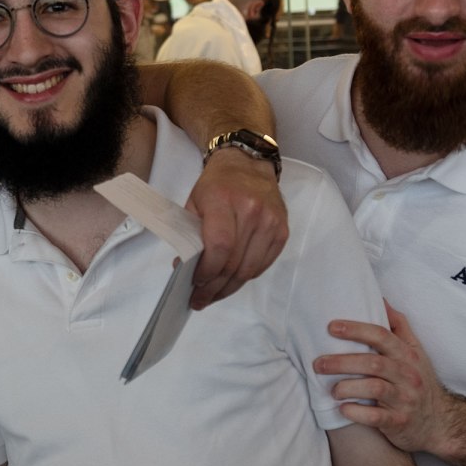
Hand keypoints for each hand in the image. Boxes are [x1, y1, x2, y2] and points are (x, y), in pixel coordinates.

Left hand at [185, 148, 287, 308]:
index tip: (194, 284)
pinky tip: (231, 282)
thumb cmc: (216, 185)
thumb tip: (183, 268)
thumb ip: (188, 233)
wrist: (249, 165)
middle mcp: (252, 211)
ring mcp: (271, 222)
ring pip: (249, 269)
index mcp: (224, 200)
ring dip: (229, 288)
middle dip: (214, 287)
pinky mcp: (282, 232)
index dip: (207, 271)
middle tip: (199, 300)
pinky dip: (245, 277)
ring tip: (213, 296)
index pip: (220, 245)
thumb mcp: (194, 201)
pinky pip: (262, 265)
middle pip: (234, 262)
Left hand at [314, 301, 457, 454]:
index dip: (356, 330)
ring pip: (374, 388)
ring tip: (332, 389)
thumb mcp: (415, 352)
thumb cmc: (419, 381)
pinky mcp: (399, 422)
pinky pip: (376, 417)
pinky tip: (343, 409)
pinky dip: (356, 412)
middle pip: (373, 363)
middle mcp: (407, 375)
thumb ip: (398, 326)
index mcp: (407, 355)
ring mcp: (405, 399)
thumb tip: (380, 298)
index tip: (331, 327)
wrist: (441, 423)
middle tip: (318, 364)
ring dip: (347, 387)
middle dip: (342, 362)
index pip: (381, 336)